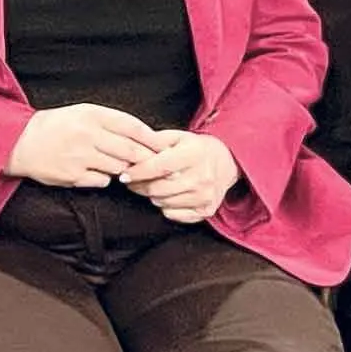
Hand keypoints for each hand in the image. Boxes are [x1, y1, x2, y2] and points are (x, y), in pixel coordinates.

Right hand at [7, 104, 159, 188]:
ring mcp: (79, 156)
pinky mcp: (72, 175)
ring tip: (119, 166)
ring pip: (119, 168)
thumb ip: (112, 121)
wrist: (20, 142)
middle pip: (130, 150)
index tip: (162, 147)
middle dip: (144, 159)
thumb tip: (144, 136)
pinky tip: (96, 172)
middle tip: (152, 163)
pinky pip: (102, 181)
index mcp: (91, 115)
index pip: (132, 127)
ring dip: (123, 169)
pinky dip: (104, 178)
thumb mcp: (82, 112)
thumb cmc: (56, 126)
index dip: (151, 139)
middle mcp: (86, 134)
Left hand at [122, 130, 241, 223]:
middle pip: (159, 188)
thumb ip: (154, 141)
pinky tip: (166, 195)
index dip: (138, 172)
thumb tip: (130, 147)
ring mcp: (205, 196)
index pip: (160, 167)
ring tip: (151, 185)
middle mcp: (202, 177)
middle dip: (139, 186)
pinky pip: (173, 214)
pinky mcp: (206, 210)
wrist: (225, 162)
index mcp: (194, 154)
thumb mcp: (177, 137)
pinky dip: (164, 206)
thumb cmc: (194, 148)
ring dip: (151, 195)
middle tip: (131, 181)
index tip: (124, 174)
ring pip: (163, 202)